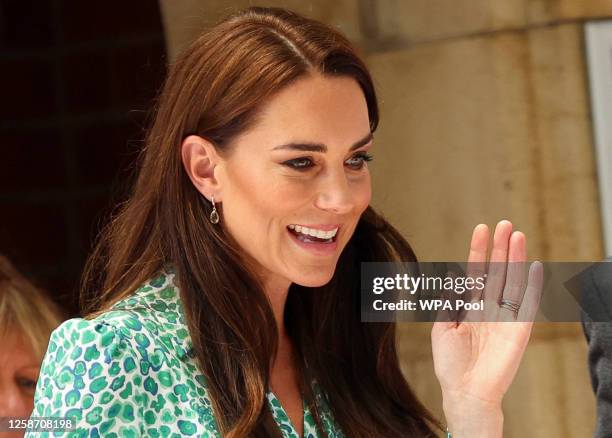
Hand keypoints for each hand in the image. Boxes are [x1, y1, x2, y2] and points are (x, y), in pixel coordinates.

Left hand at [431, 220, 542, 436]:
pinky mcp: (520, 330)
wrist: (465, 391)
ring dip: (516, 258)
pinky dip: (532, 285)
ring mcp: (506, 317)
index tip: (482, 228)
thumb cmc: (450, 363)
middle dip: (501, 247)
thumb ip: (449, 302)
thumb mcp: (442, 328)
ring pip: (513, 281)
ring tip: (517, 234)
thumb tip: (452, 275)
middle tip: (504, 223)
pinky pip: (528, 303)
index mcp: (470, 306)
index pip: (477, 271)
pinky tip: (534, 265)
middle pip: (498, 271)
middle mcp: (489, 308)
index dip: (479, 250)